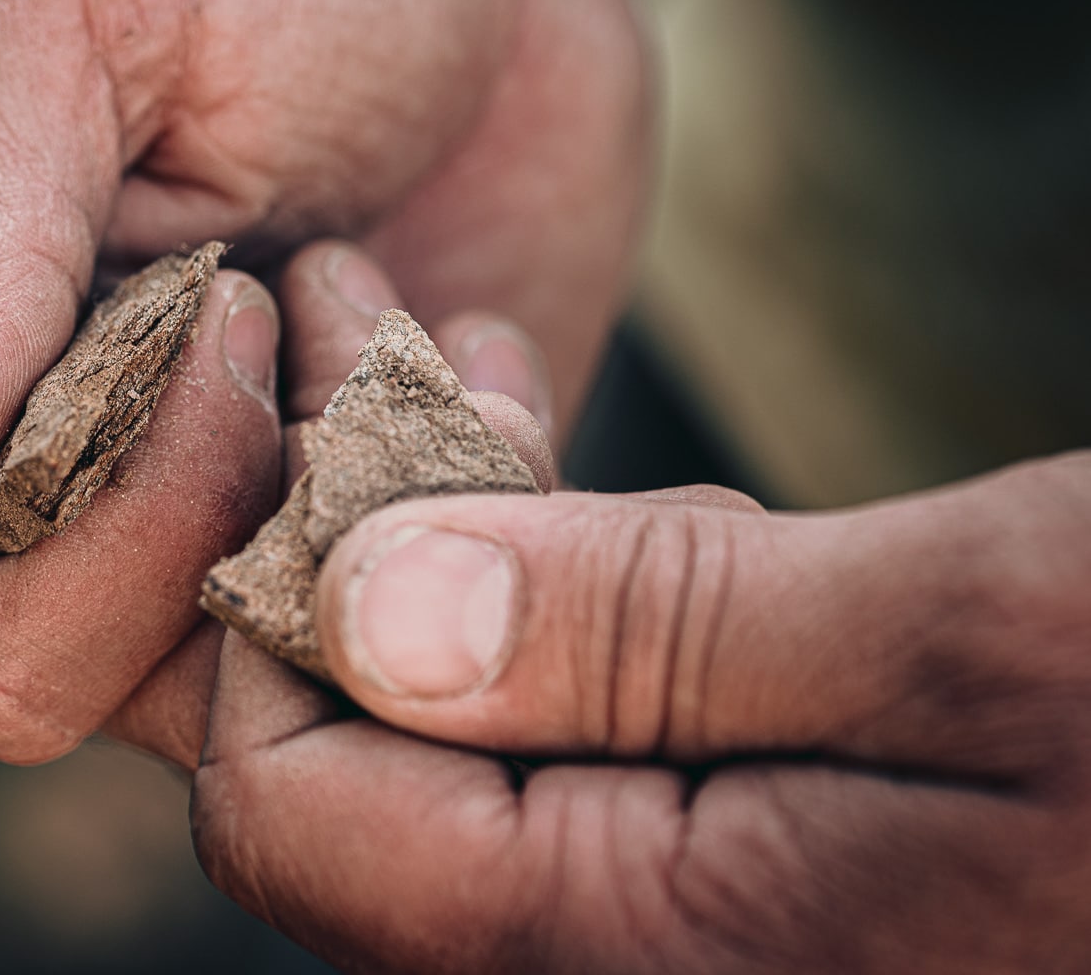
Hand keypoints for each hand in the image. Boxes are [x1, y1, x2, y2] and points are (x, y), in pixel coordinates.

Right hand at [0, 0, 645, 762]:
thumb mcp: (55, 6)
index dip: (98, 507)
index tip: (226, 293)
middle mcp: (25, 486)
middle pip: (68, 679)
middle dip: (221, 516)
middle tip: (302, 306)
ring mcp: (194, 528)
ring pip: (249, 691)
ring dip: (354, 513)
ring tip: (390, 310)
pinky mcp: (345, 530)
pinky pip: (399, 643)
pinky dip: (463, 515)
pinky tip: (467, 348)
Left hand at [193, 451, 1090, 971]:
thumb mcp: (979, 632)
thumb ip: (649, 636)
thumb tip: (368, 607)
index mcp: (654, 952)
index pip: (294, 814)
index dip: (265, 614)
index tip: (315, 414)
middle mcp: (641, 970)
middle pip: (359, 775)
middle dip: (344, 546)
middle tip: (373, 334)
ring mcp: (694, 927)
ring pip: (459, 742)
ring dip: (443, 548)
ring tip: (454, 366)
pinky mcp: (753, 864)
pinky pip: (570, 739)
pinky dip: (551, 598)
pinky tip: (572, 483)